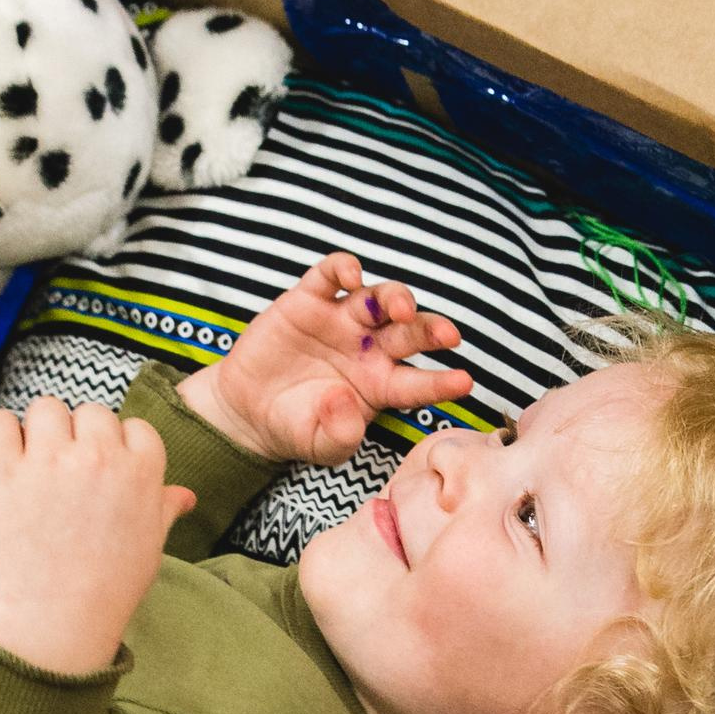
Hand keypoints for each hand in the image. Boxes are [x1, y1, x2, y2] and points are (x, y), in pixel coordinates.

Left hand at [0, 397, 196, 674]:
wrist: (53, 623)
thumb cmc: (107, 590)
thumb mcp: (150, 546)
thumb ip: (162, 508)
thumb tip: (183, 495)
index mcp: (141, 471)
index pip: (135, 427)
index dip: (118, 447)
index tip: (104, 472)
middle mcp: (98, 456)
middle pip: (90, 412)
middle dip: (79, 436)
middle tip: (67, 474)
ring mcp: (49, 460)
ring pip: (45, 407)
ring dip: (40, 430)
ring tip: (35, 466)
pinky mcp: (4, 471)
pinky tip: (5, 461)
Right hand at [177, 253, 474, 464]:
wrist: (250, 410)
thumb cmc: (297, 428)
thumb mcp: (321, 445)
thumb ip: (339, 434)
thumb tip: (345, 403)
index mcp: (381, 385)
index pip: (419, 382)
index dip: (442, 382)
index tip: (464, 381)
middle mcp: (370, 348)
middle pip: (410, 332)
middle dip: (431, 329)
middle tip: (447, 335)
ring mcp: (342, 322)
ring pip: (379, 299)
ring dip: (395, 298)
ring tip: (399, 307)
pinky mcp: (309, 301)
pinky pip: (330, 276)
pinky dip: (342, 268)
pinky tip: (351, 273)